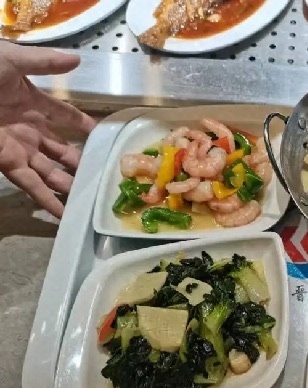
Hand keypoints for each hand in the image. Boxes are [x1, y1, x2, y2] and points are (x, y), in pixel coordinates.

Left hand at [0, 41, 95, 217]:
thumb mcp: (11, 59)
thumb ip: (44, 63)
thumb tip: (77, 59)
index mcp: (31, 102)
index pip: (64, 115)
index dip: (82, 124)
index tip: (102, 135)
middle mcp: (28, 128)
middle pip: (61, 150)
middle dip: (80, 162)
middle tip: (102, 174)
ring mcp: (18, 147)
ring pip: (50, 170)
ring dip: (67, 184)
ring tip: (90, 198)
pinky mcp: (6, 162)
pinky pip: (30, 184)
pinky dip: (46, 200)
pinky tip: (63, 213)